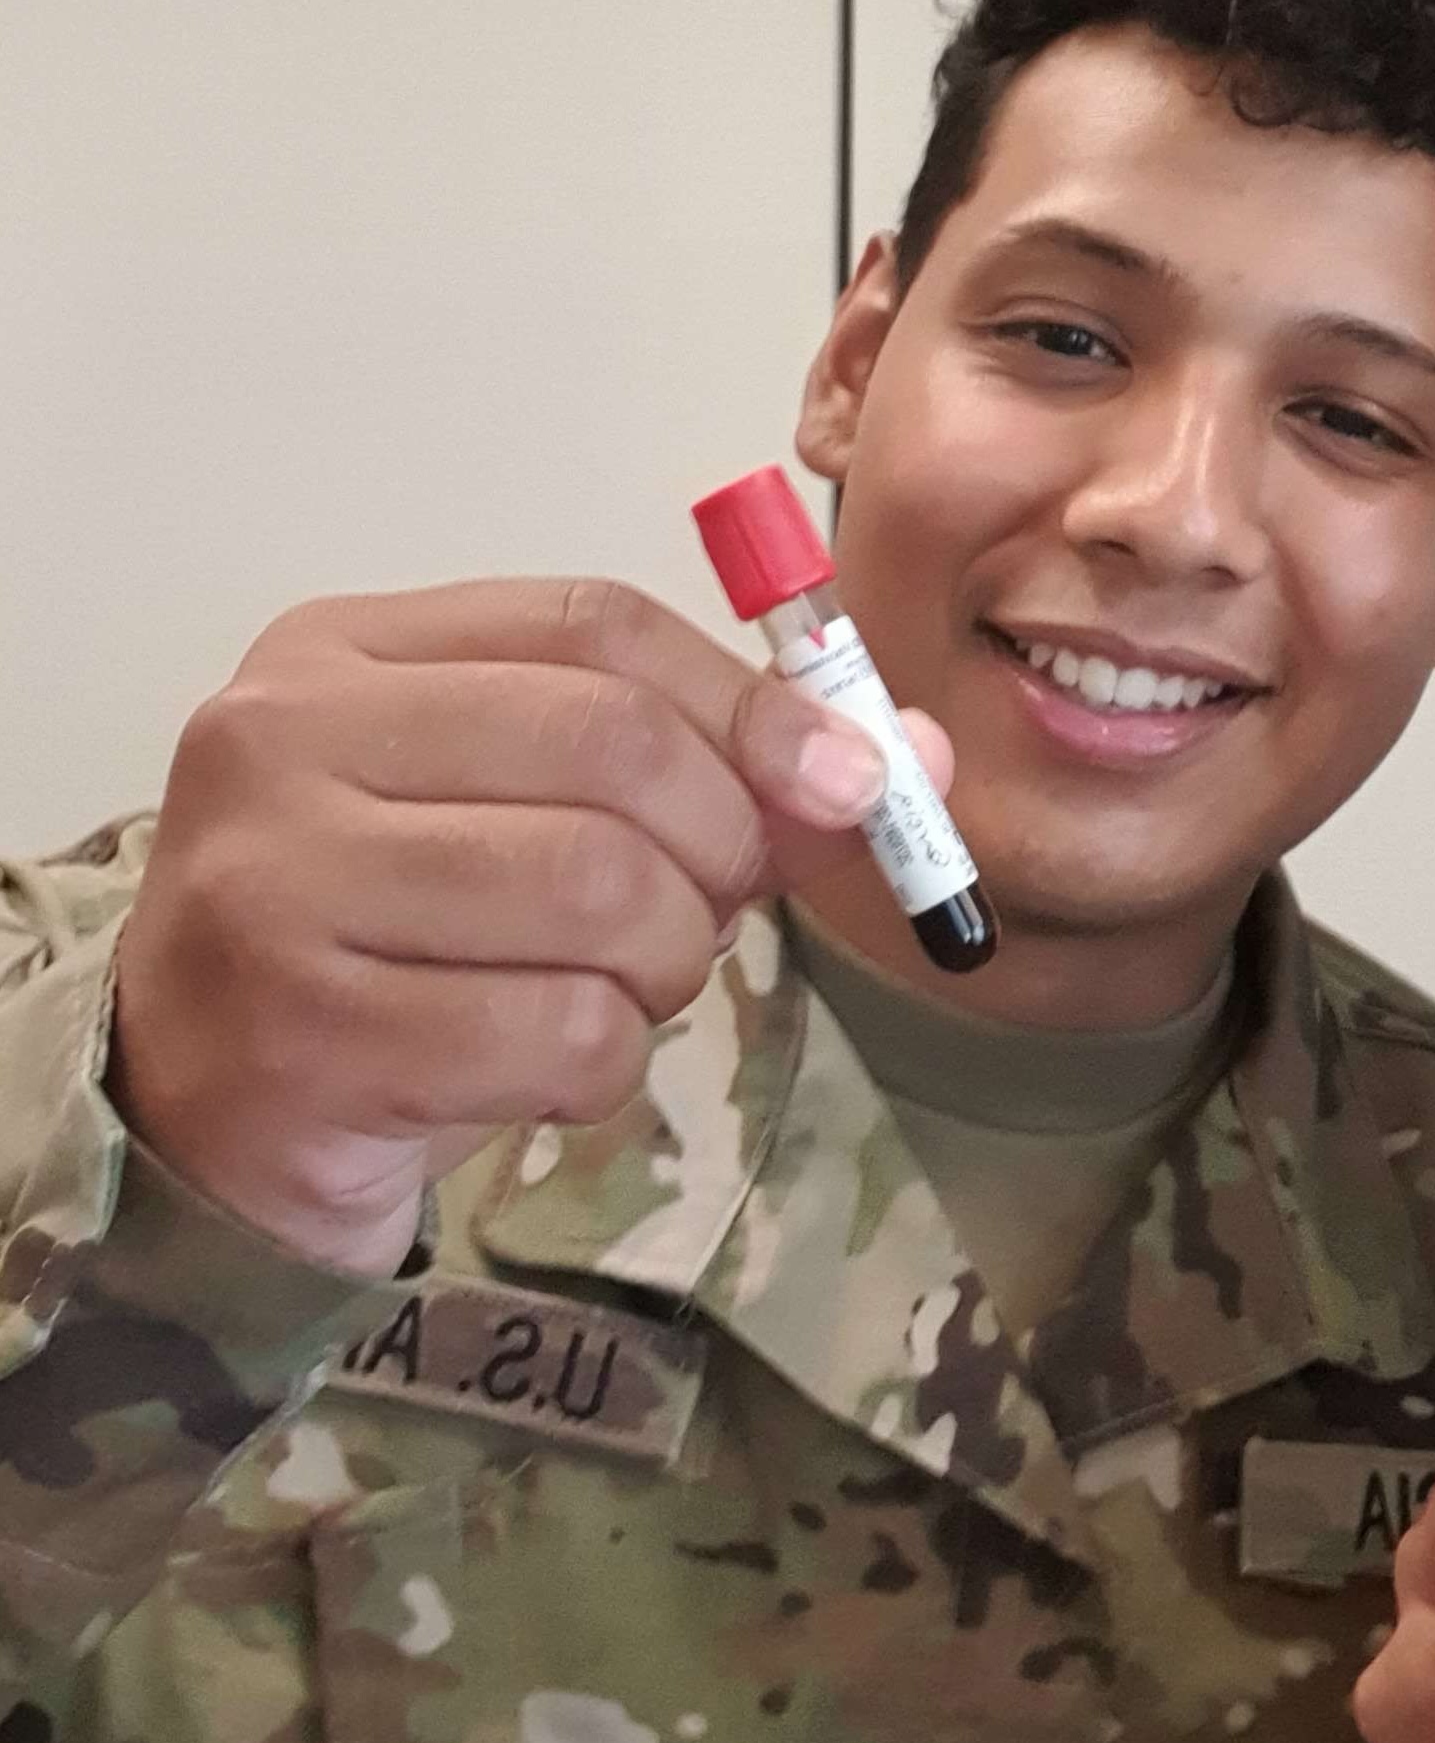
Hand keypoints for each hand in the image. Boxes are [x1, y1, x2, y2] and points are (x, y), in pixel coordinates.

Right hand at [112, 577, 945, 1273]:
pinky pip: (561, 1032)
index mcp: (341, 652)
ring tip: (620, 988)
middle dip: (720, 847)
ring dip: (669, 963)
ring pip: (601, 893)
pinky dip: (610, 1063)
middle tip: (708, 914)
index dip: (755, 704)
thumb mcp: (536, 818)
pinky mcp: (304, 1035)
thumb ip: (716, 770)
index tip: (853, 781)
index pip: (599, 626)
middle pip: (613, 749)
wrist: (211, 1116)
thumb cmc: (403, 947)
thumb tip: (916, 755)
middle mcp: (282, 742)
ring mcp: (276, 886)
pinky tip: (555, 1067)